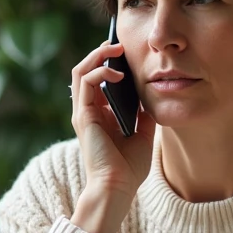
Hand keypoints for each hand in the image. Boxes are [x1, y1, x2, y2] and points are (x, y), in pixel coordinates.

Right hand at [69, 41, 156, 232]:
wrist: (118, 188)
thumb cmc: (128, 167)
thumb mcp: (143, 133)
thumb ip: (143, 113)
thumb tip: (152, 94)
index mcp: (99, 115)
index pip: (98, 79)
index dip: (108, 62)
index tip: (125, 52)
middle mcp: (88, 111)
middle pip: (86, 70)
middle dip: (101, 53)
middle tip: (119, 44)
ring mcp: (83, 113)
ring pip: (80, 72)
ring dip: (97, 56)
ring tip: (115, 49)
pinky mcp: (83, 116)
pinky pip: (86, 83)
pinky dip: (100, 72)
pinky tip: (117, 74)